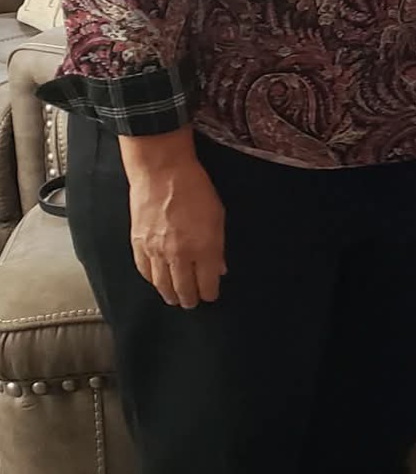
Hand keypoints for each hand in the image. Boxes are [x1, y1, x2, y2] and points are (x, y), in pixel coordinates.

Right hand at [119, 130, 225, 308]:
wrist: (161, 170)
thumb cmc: (195, 188)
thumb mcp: (218, 216)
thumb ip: (218, 247)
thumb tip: (219, 269)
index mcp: (203, 248)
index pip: (207, 284)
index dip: (209, 293)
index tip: (211, 295)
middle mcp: (178, 254)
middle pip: (184, 289)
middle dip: (190, 299)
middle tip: (192, 303)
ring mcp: (155, 250)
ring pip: (162, 284)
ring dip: (169, 295)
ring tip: (174, 299)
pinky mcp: (138, 243)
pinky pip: (144, 270)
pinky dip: (151, 280)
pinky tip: (156, 282)